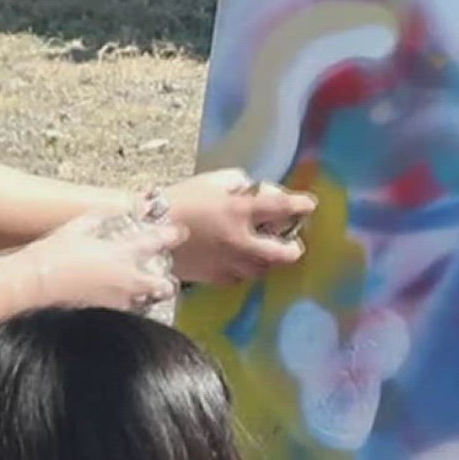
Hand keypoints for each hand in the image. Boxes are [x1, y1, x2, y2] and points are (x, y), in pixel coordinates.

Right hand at [12, 211, 186, 311]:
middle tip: (165, 274)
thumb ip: (103, 216)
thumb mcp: (78, 225)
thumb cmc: (53, 253)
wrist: (34, 283)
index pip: (157, 242)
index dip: (172, 235)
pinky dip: (131, 305)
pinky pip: (128, 311)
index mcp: (121, 252)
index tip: (180, 232)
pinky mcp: (106, 313)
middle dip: (167, 279)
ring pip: (147, 300)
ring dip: (150, 294)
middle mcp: (125, 278)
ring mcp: (117, 299)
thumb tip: (118, 208)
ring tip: (146, 290)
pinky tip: (122, 300)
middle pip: (161, 282)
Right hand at [163, 168, 316, 283]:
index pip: (282, 208)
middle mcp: (239, 240)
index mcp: (240, 210)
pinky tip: (241, 261)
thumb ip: (241, 185)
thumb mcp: (214, 181)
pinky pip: (240, 278)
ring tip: (266, 252)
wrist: (148, 229)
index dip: (301, 206)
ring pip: (262, 270)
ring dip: (269, 261)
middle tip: (294, 244)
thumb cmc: (181, 198)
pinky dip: (246, 270)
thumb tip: (258, 192)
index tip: (310, 205)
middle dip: (293, 249)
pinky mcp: (214, 277)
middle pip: (282, 253)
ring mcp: (227, 262)